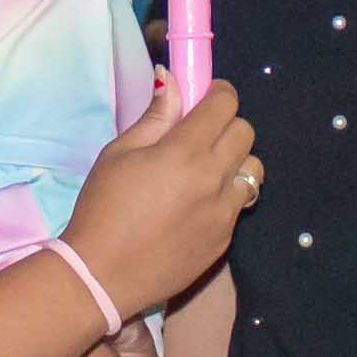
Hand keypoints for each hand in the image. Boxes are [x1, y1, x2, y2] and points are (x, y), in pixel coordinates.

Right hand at [64, 74, 256, 315]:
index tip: (206, 96)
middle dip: (227, 124)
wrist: (103, 275)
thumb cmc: (103, 208)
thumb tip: (172, 81)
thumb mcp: (119, 154)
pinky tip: (198, 205)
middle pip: (245, 132)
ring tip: (207, 170)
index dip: (217, 93)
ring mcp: (224, 212)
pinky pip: (240, 204)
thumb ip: (154, 118)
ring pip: (253, 169)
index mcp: (185, 151)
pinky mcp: (225, 239)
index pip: (225, 104)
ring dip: (235, 160)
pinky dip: (227, 195)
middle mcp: (214, 178)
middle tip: (201, 133)